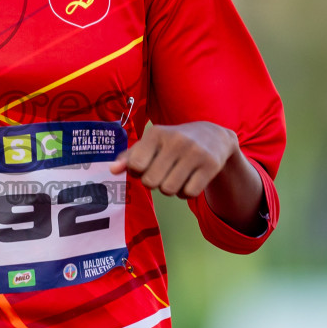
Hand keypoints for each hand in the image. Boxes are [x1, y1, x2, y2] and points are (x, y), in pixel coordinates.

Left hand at [111, 121, 267, 234]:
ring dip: (169, 190)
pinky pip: (189, 194)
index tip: (146, 166)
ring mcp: (195, 153)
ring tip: (176, 176)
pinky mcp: (211, 165)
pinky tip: (190, 180)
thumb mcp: (152, 142)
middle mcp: (176, 140)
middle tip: (162, 173)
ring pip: (169, 190)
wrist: (214, 135)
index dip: (137, 172)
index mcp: (157, 133)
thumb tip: (112, 170)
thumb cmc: (173, 141)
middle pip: (151, 182)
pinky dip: (185, 193)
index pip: (136, 165)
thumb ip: (130, 156)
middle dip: (153, 183)